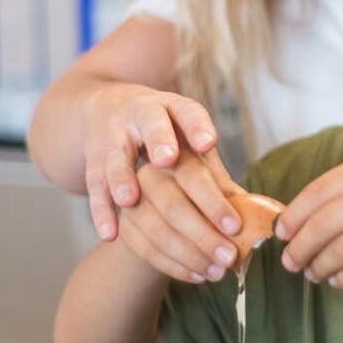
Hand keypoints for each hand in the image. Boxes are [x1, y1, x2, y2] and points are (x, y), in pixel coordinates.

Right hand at [81, 82, 224, 240]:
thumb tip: (248, 212)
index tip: (208, 143)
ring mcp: (114, 137)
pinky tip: (111, 233)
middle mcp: (142, 116)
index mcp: (174, 109)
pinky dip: (101, 211)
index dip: (197, 128)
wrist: (110, 110)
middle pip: (151, 126)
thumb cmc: (167, 135)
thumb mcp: (189, 140)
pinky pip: (96, 188)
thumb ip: (213, 171)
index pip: (188, 113)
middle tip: (168, 160)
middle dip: (158, 143)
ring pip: (117, 156)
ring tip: (129, 200)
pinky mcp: (94, 163)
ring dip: (122, 178)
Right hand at [115, 136, 246, 283]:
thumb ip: (241, 201)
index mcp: (178, 155)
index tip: (236, 227)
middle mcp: (149, 173)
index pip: (193, 176)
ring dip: (191, 257)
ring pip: (157, 233)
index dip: (214, 203)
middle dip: (203, 237)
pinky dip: (175, 267)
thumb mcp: (222, 190)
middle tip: (230, 258)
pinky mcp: (125, 227)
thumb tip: (275, 220)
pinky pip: (146, 251)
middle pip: (172, 207)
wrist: (168, 207)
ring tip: (218, 272)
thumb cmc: (205, 196)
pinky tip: (199, 276)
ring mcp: (132, 202)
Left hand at [275, 152, 342, 288]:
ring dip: (319, 266)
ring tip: (312, 272)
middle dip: (299, 248)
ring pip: (340, 251)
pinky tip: (336, 280)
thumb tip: (296, 220)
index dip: (293, 217)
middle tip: (290, 261)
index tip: (281, 234)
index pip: (316, 193)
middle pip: (322, 225)